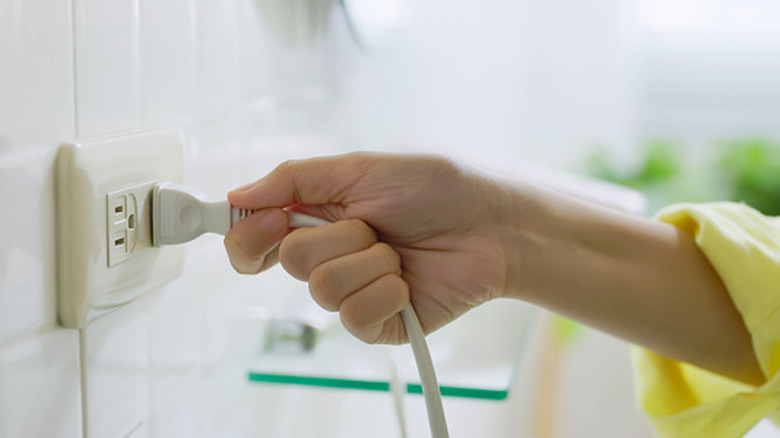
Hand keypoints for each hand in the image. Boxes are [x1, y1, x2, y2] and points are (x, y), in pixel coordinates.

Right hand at [224, 153, 508, 343]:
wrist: (495, 224)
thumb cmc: (438, 186)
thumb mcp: (362, 168)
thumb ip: (295, 180)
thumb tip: (238, 195)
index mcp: (319, 215)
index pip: (256, 238)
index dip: (248, 234)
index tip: (266, 221)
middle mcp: (331, 254)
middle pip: (287, 262)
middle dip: (333, 237)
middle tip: (371, 224)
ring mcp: (355, 289)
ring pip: (322, 289)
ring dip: (367, 261)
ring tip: (399, 249)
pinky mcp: (379, 321)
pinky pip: (354, 317)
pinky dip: (385, 292)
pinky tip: (408, 279)